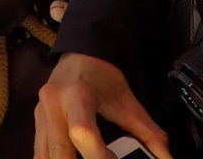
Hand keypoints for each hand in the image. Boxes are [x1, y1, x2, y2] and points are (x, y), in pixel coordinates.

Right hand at [34, 52, 174, 158]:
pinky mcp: (36, 124)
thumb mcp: (127, 101)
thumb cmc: (104, 77)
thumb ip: (148, 132)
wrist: (81, 55)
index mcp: (77, 95)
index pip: (82, 132)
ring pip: (44, 156)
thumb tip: (166, 157)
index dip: (98, 155)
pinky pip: (40, 153)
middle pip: (59, 151)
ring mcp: (40, 115)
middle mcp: (53, 105)